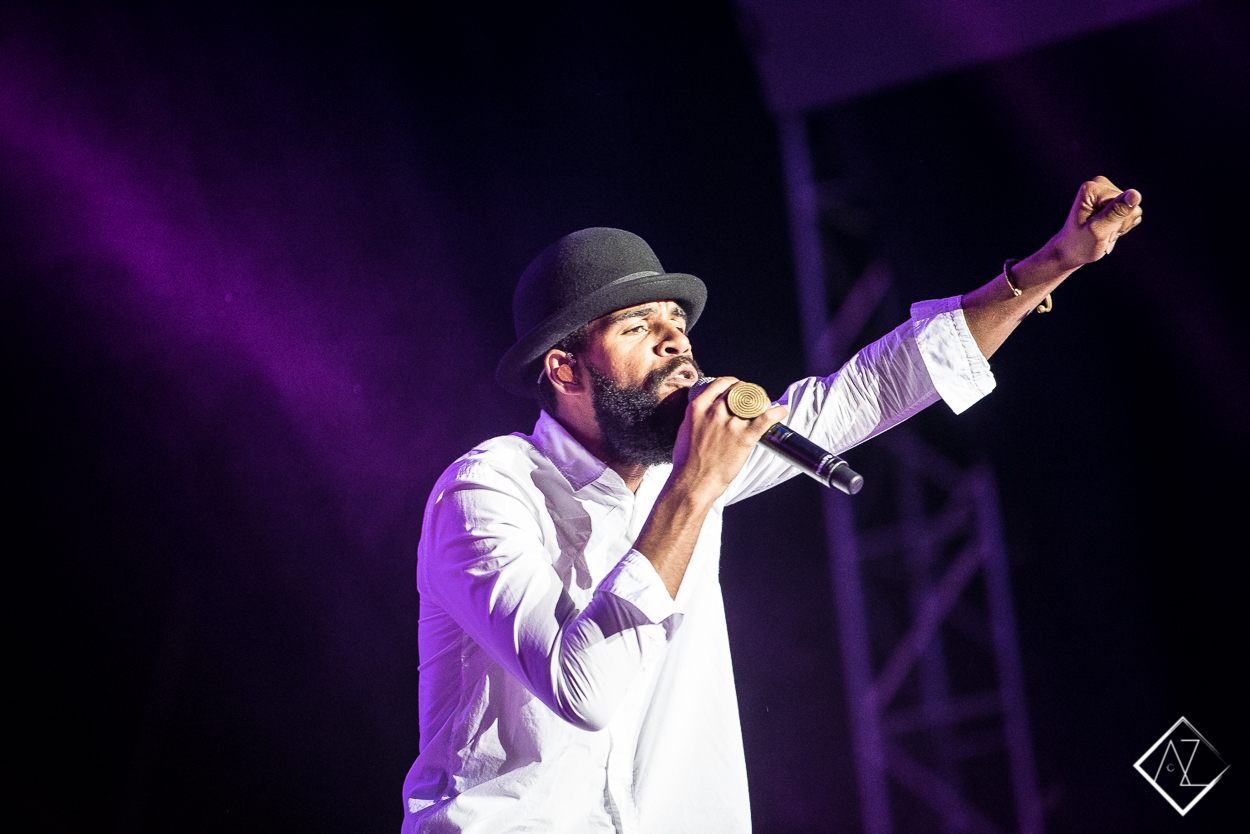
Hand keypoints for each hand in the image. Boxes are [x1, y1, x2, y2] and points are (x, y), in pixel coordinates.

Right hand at [670, 377, 788, 499]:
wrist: (693, 481)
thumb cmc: (686, 461)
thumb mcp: (685, 429)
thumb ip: (696, 417)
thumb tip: (703, 413)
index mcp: (698, 407)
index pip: (722, 383)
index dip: (733, 384)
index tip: (737, 388)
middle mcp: (715, 410)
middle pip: (739, 389)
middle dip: (748, 392)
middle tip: (752, 399)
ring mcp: (731, 423)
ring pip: (754, 400)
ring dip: (762, 401)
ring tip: (766, 406)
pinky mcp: (745, 436)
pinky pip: (767, 418)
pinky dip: (778, 412)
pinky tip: (782, 410)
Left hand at [1048, 176, 1142, 269]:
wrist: (1072, 252)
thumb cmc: (1080, 244)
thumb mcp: (1098, 230)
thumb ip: (1117, 212)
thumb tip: (1135, 194)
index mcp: (1092, 189)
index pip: (1124, 202)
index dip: (1116, 221)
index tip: (1099, 229)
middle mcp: (1100, 185)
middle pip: (1131, 205)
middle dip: (1119, 224)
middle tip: (1102, 233)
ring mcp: (1109, 193)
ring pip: (1134, 211)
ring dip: (1120, 227)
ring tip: (1103, 232)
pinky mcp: (1116, 201)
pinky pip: (1133, 214)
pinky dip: (1122, 227)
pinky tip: (1108, 230)